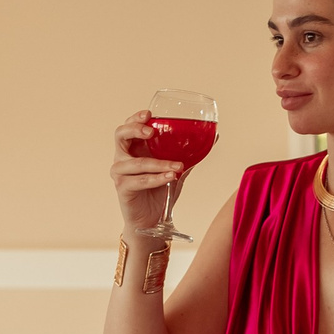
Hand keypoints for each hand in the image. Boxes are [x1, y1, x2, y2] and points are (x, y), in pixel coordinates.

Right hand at [111, 114, 179, 231]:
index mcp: (134, 148)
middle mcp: (123, 158)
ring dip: (159, 163)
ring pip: (136, 163)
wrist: (152, 220)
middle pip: (120, 135)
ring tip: (178, 166)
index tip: (149, 114)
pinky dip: (157, 178)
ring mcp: (120, 173)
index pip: (128, 126)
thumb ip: (190, 154)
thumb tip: (213, 137)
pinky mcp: (123, 188)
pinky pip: (140, 181)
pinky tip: (171, 177)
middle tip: (151, 131)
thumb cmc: (161, 191)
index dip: (135, 118)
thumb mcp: (176, 169)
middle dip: (135, 129)